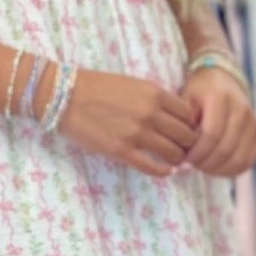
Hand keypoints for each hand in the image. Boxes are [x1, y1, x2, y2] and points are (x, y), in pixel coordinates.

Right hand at [57, 68, 199, 176]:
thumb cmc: (98, 88)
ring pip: (173, 153)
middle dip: (188, 144)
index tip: (186, 132)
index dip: (191, 125)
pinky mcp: (122, 151)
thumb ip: (156, 99)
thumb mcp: (134, 84)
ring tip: (173, 160)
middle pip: (186, 136)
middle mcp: (150, 113)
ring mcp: (136, 133)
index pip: (188, 115)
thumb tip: (177, 117)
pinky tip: (164, 170)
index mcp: (155, 93)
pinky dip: (163, 171)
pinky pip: (153, 167)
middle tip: (184, 149)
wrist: (65, 96)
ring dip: (177, 159)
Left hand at [182, 65, 255, 179]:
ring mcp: (253, 123)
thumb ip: (183, 124)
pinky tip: (215, 169)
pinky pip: (247, 161)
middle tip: (190, 166)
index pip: (211, 134)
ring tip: (202, 168)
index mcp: (221, 98)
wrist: (222, 79)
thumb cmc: (199, 92)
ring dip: (218, 169)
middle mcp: (241, 110)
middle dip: (205, 163)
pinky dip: (231, 170)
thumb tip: (182, 153)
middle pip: (225, 149)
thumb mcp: (185, 99)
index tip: (183, 161)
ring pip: (238, 159)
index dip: (196, 152)